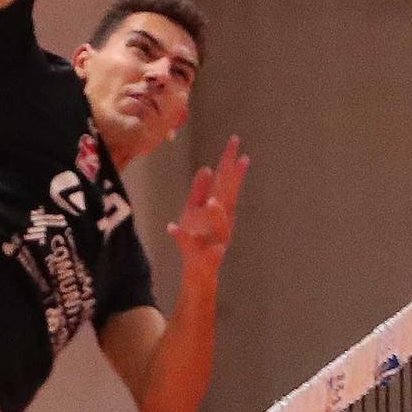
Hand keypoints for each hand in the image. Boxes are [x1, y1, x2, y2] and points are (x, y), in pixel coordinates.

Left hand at [168, 137, 248, 273]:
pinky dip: (182, 236)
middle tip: (239, 156)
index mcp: (220, 209)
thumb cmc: (198, 238)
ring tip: (212, 202)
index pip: (226, 182)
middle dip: (233, 178)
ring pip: (221, 226)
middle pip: (229, 197)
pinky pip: (190, 245)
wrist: (199, 270)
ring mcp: (215, 239)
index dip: (229, 162)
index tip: (235, 141)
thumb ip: (200, 190)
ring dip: (217, 214)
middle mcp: (223, 222)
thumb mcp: (194, 210)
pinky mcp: (201, 255)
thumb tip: (206, 168)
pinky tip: (171, 226)